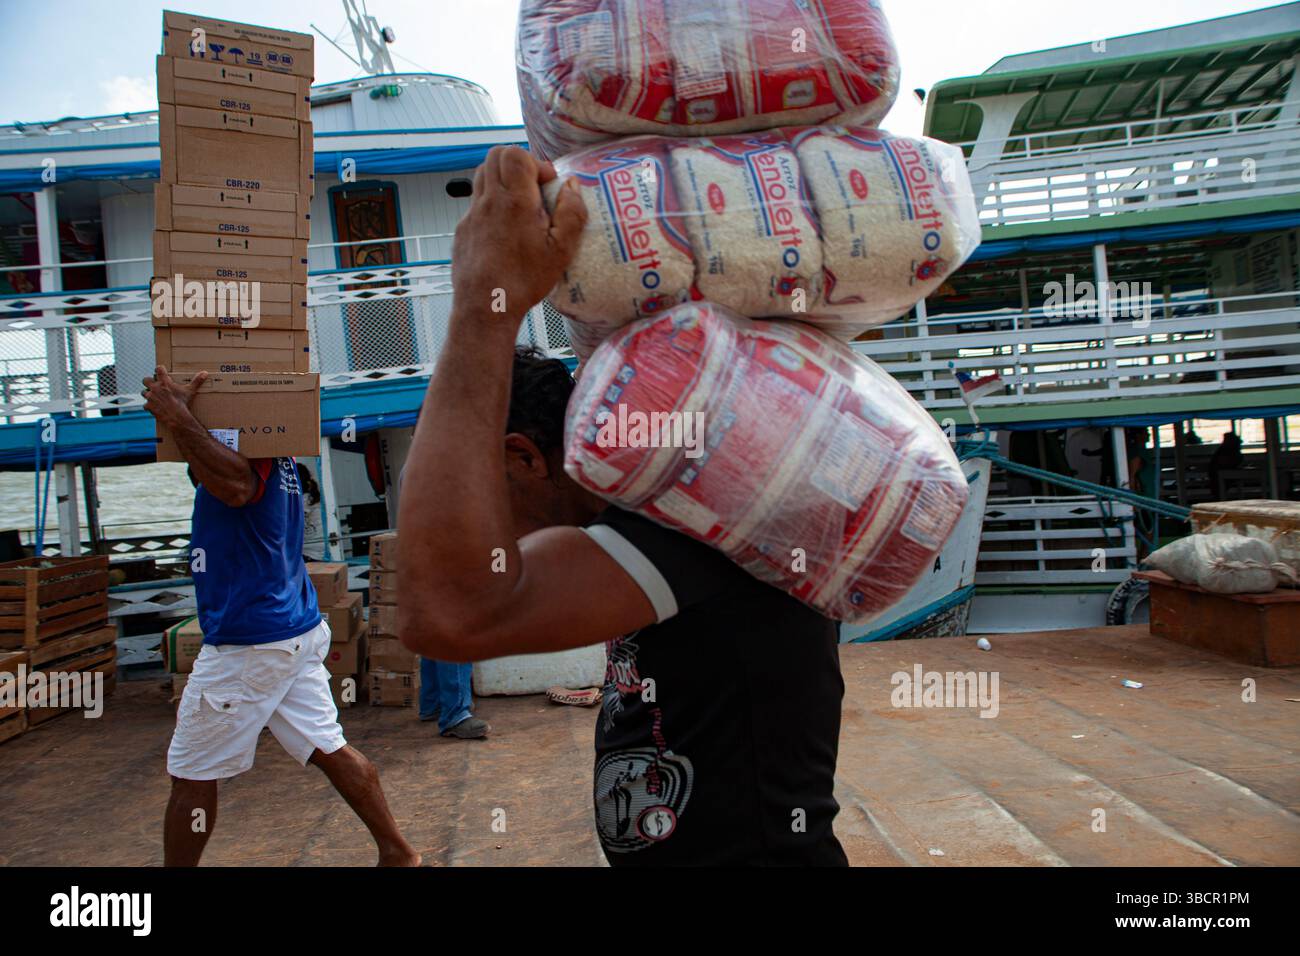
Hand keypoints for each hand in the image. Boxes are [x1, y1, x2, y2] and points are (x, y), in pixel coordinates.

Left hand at [142, 366, 205, 427]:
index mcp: (164, 382)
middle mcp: (154, 387)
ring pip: (143, 392)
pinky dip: (149, 406)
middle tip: (154, 385)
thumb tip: (205, 373)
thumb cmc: (183, 402)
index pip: (158, 369)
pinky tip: (155, 407)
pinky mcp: (148, 406)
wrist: (176, 416)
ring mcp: (150, 397)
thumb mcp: (190, 391)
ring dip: (147, 394)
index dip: (159, 370)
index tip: (161, 371)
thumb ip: (197, 381)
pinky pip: (145, 405)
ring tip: (154, 397)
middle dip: (148, 382)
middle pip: (145, 379)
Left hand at [450, 145, 586, 323]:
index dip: (535, 162)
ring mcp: (472, 214)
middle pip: (495, 155)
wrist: (485, 307)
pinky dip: (491, 204)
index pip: (515, 154)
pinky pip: (475, 203)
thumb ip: (572, 213)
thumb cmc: (524, 281)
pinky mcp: (462, 229)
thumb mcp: (561, 251)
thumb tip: (572, 186)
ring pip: (482, 175)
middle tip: (533, 188)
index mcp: (514, 201)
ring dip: (502, 180)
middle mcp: (489, 202)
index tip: (546, 184)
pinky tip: (504, 230)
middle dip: (517, 163)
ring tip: (519, 205)